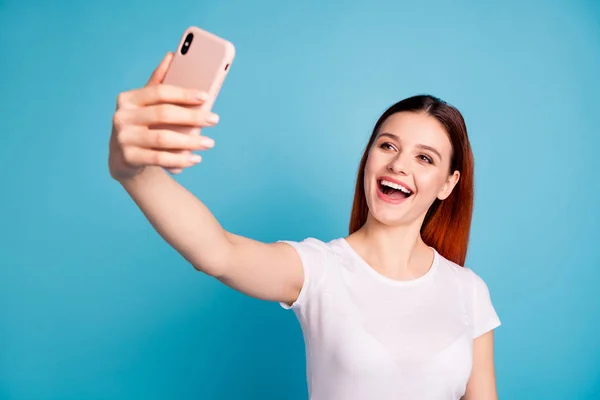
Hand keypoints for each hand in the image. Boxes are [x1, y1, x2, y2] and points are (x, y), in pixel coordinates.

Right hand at [108, 52, 218, 181]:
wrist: (123, 158)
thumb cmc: (142, 125)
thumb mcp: (146, 104)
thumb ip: (158, 83)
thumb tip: (172, 55)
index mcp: (128, 98)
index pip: (159, 92)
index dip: (183, 93)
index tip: (206, 96)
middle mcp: (122, 117)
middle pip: (163, 114)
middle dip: (192, 117)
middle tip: (214, 119)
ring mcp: (123, 138)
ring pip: (162, 139)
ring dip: (190, 142)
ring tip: (209, 143)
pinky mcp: (128, 158)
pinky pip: (159, 159)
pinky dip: (180, 159)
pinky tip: (196, 159)